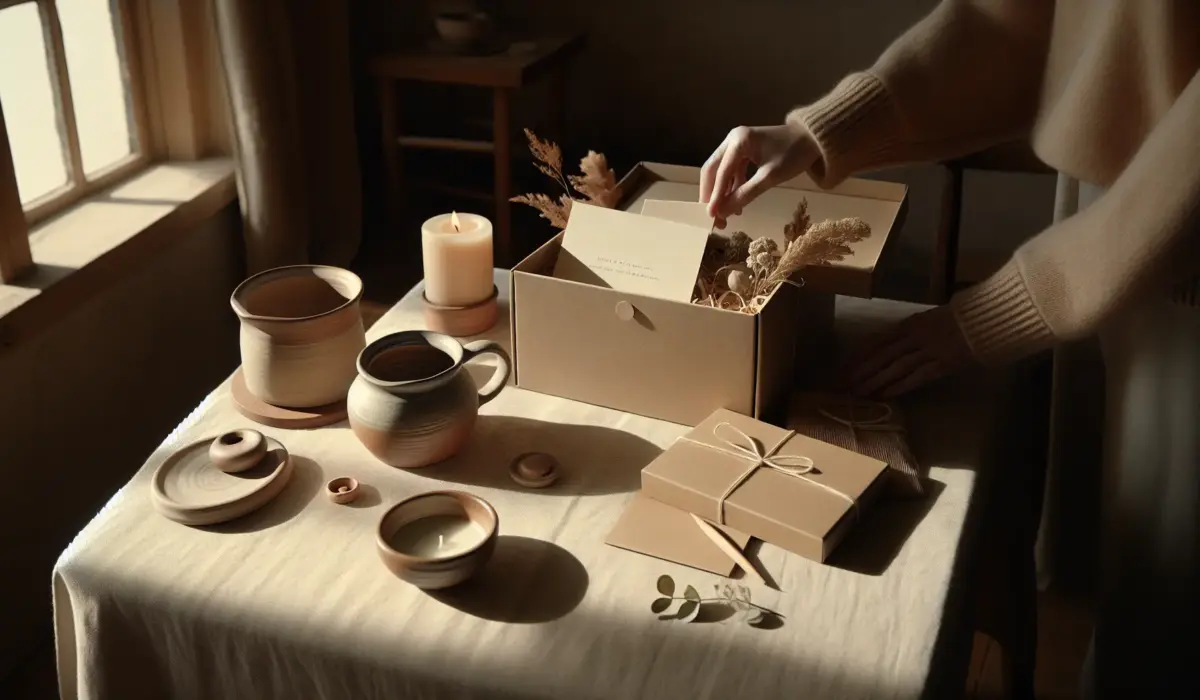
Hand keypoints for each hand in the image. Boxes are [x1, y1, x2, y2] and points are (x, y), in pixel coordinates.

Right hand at [699, 124, 818, 227]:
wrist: (814, 139)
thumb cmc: (794, 155)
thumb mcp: (770, 177)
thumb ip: (745, 194)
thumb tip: (723, 212)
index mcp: (738, 140)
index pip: (721, 172)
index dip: (715, 196)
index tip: (711, 216)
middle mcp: (732, 139)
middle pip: (713, 169)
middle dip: (712, 194)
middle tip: (713, 217)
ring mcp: (737, 144)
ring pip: (721, 171)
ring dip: (722, 192)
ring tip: (725, 215)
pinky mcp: (744, 150)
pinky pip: (732, 170)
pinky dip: (732, 187)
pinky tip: (737, 203)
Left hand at [839, 305, 976, 398]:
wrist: (988, 318)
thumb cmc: (960, 317)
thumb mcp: (930, 318)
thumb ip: (912, 331)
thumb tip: (893, 344)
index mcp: (910, 323)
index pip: (877, 341)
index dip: (859, 356)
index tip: (844, 368)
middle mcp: (914, 336)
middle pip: (881, 356)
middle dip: (861, 371)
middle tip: (843, 386)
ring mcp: (929, 350)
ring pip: (895, 368)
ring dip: (875, 382)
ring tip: (858, 394)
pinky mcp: (943, 364)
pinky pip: (917, 377)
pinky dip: (900, 386)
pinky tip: (885, 395)